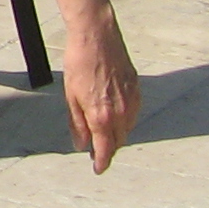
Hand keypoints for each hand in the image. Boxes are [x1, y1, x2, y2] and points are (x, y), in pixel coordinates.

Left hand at [61, 5, 141, 172]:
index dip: (102, 162)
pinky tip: (113, 113)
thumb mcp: (70, 96)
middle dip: (108, 148)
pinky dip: (125, 119)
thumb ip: (77, 124)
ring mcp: (132, 101)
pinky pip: (133, 113)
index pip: (105, 149)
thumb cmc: (79, 64)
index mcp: (101, 116)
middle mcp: (121, 113)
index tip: (98, 169)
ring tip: (102, 131)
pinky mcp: (137, 90)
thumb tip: (81, 145)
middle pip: (118, 141)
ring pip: (127, 128)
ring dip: (116, 134)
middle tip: (96, 149)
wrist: (98, 37)